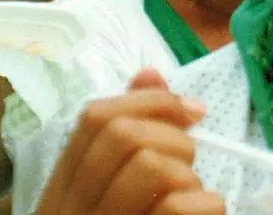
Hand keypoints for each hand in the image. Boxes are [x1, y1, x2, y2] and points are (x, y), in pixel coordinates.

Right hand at [35, 69, 224, 214]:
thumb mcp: (113, 191)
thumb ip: (128, 135)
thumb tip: (149, 72)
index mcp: (62, 193)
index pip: (95, 118)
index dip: (152, 101)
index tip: (193, 111)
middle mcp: (71, 214)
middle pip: (125, 137)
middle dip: (176, 139)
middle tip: (190, 165)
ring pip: (157, 170)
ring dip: (191, 179)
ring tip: (188, 204)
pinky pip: (184, 209)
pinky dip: (210, 207)